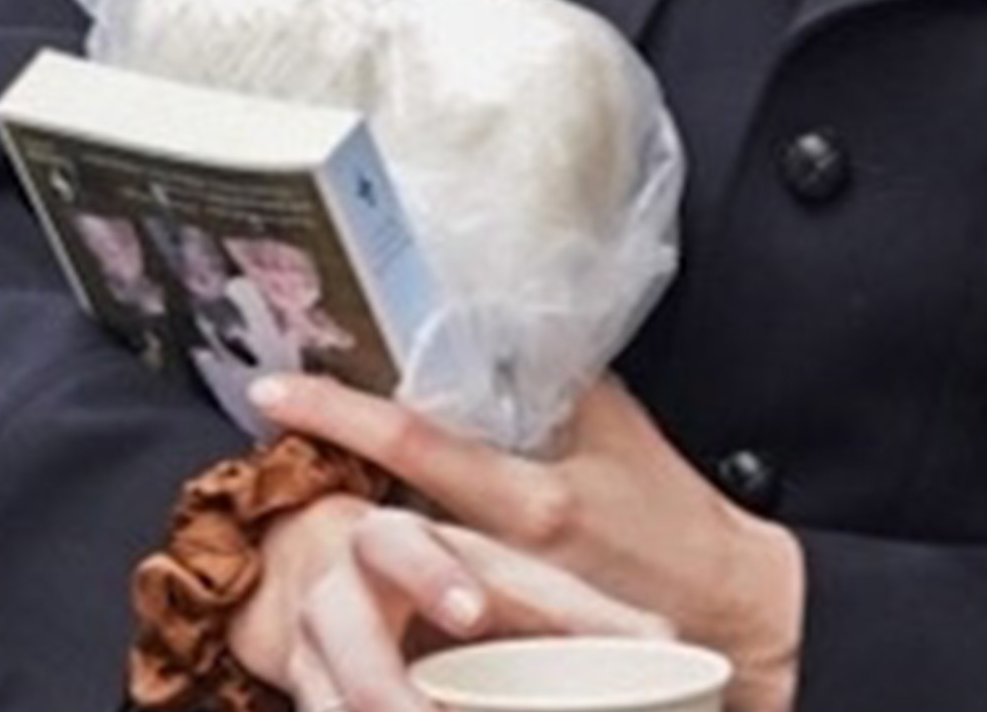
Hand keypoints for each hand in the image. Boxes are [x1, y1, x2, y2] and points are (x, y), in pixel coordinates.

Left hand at [249, 374, 804, 711]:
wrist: (728, 614)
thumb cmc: (674, 517)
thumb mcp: (620, 434)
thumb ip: (558, 384)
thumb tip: (502, 331)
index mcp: (531, 498)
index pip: (413, 442)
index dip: (335, 413)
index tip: (271, 389)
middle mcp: (502, 559)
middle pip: (376, 514)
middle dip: (317, 479)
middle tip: (258, 446)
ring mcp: (496, 614)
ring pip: (392, 570)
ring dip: (343, 540)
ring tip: (296, 507)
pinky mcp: (499, 655)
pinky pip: (424, 620)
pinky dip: (390, 594)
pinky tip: (355, 583)